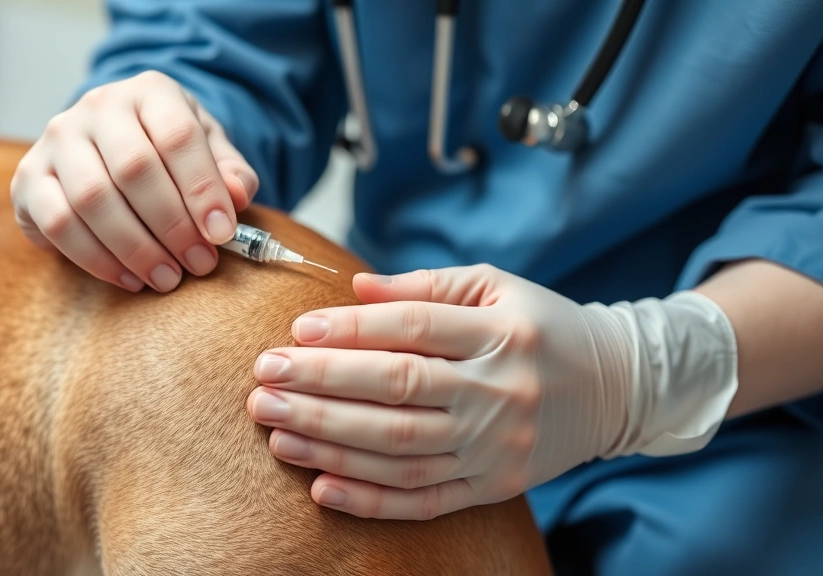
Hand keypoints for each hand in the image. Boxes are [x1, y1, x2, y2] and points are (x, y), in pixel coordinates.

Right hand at [10, 71, 258, 291]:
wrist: (107, 146)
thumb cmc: (168, 152)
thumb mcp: (208, 150)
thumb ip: (230, 172)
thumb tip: (239, 196)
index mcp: (149, 92)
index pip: (177, 137)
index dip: (202, 189)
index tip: (222, 234)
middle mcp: (97, 107)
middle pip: (134, 169)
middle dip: (173, 226)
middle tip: (199, 263)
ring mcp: (57, 139)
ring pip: (94, 199)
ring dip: (136, 248)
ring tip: (167, 278)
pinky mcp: (28, 177)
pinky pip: (59, 223)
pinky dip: (97, 259)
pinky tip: (129, 279)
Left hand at [246, 265, 736, 519]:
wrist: (615, 387)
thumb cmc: (541, 328)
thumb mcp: (497, 288)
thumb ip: (425, 288)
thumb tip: (354, 289)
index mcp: (500, 334)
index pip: (413, 329)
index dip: (351, 330)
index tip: (297, 332)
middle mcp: (499, 392)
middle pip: (397, 391)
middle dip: (322, 386)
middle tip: (264, 381)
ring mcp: (496, 446)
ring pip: (401, 449)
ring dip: (330, 442)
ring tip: (276, 429)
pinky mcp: (493, 486)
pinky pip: (425, 499)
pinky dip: (371, 499)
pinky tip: (322, 487)